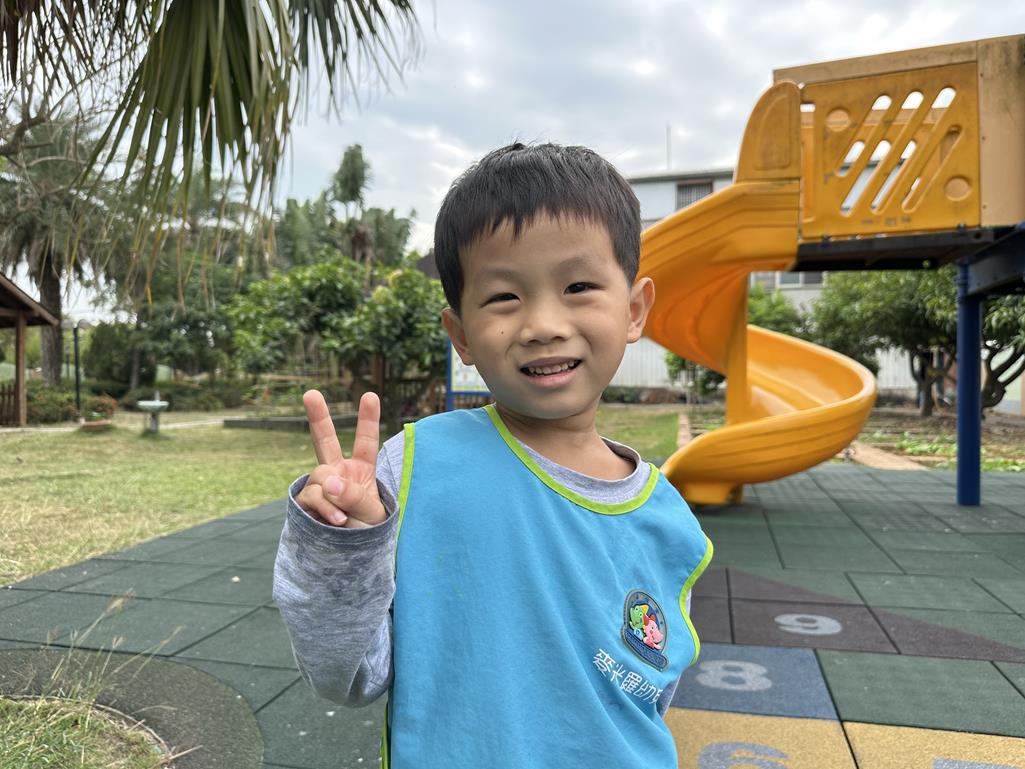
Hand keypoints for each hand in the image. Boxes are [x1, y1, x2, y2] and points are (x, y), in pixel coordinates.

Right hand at [297, 390, 386, 528]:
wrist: (350, 559)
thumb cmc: (367, 532)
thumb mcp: (372, 513)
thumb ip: (354, 495)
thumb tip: (328, 482)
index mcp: (361, 471)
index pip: (365, 442)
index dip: (368, 419)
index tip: (370, 395)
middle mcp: (338, 473)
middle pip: (325, 440)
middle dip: (318, 417)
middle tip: (310, 393)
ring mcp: (321, 487)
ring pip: (320, 478)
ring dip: (332, 498)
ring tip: (343, 518)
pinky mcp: (306, 502)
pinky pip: (312, 496)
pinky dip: (324, 508)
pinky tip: (335, 521)